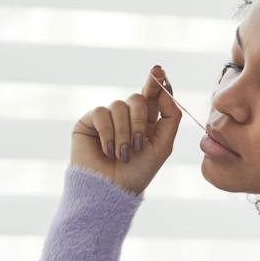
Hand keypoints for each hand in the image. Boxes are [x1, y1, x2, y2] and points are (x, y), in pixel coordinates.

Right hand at [72, 65, 183, 195]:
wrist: (111, 189)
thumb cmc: (138, 172)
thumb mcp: (163, 145)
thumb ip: (170, 117)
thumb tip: (165, 91)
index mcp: (147, 121)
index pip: (153, 95)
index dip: (157, 82)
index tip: (158, 71)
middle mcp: (127, 116)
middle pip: (138, 98)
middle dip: (140, 120)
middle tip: (138, 144)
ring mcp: (108, 118)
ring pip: (119, 106)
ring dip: (124, 133)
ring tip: (122, 155)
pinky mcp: (89, 122)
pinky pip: (101, 113)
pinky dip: (107, 133)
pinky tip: (107, 150)